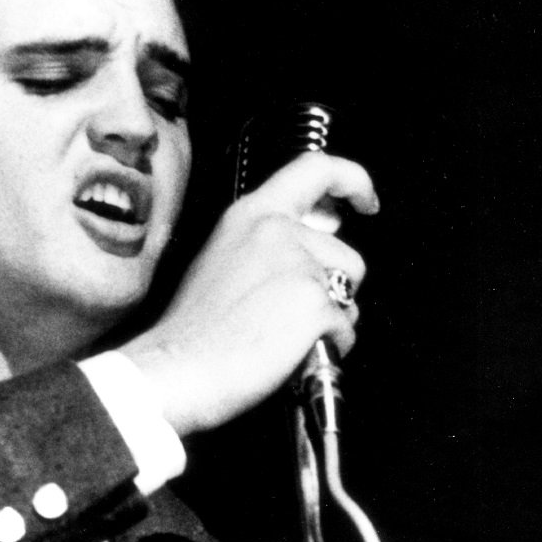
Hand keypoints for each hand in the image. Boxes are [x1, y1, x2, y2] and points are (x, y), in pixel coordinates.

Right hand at [120, 153, 377, 436]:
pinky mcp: (314, 303)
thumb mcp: (218, 262)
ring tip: (288, 337)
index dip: (352, 181)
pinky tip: (293, 355)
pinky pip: (346, 328)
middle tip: (304, 312)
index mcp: (251, 216)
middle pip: (345, 251)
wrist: (177, 371)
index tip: (364, 199)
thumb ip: (262, 247)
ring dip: (332, 318)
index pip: (316, 169)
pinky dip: (329, 348)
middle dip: (336, 287)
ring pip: (349, 291)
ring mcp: (299, 265)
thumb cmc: (190, 333)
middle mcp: (276, 232)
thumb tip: (300, 256)